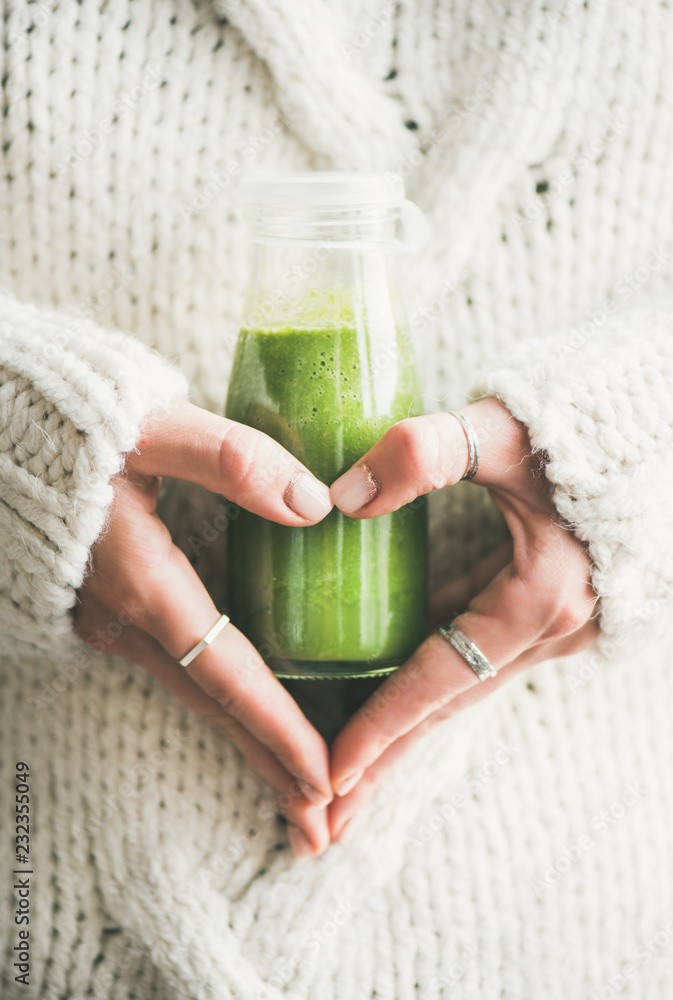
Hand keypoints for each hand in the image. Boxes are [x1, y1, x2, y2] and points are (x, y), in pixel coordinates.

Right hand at [73, 400, 333, 856]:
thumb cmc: (76, 426)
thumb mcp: (153, 429)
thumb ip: (233, 460)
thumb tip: (315, 505)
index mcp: (145, 581)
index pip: (226, 672)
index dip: (276, 727)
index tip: (324, 778)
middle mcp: (127, 618)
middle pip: (214, 706)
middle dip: (269, 766)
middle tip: (322, 829)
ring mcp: (111, 619)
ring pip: (195, 694)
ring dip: (248, 743)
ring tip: (296, 792)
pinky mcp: (109, 607)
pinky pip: (178, 670)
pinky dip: (222, 704)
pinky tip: (246, 717)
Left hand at [327, 397, 598, 841]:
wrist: (653, 424)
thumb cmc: (581, 422)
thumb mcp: (502, 428)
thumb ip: (424, 452)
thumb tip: (343, 497)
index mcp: (541, 595)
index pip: (440, 677)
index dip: (382, 726)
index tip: (329, 773)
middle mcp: (553, 625)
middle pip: (450, 704)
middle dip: (389, 757)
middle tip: (328, 812)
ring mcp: (558, 622)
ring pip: (466, 687)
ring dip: (411, 727)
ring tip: (356, 770)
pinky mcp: (549, 605)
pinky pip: (480, 656)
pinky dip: (434, 683)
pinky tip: (396, 691)